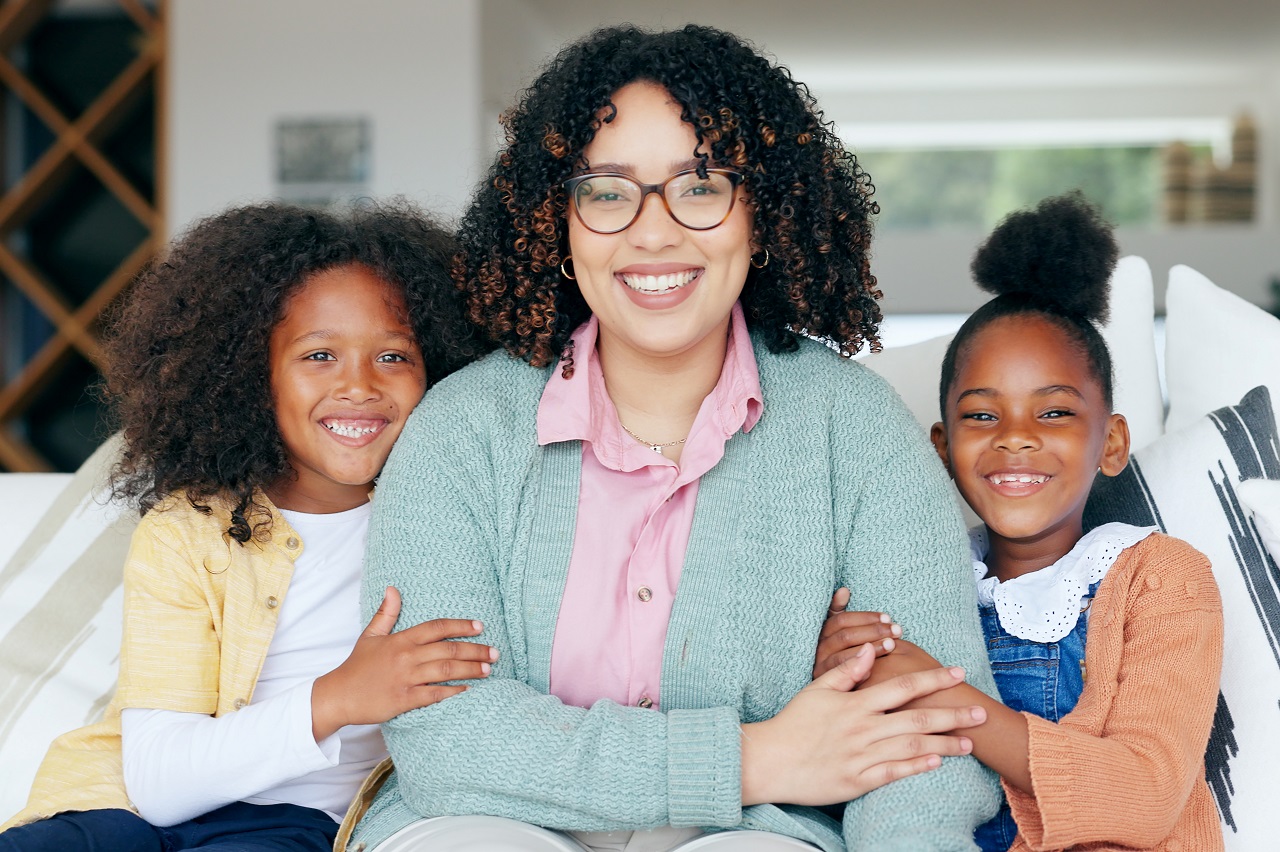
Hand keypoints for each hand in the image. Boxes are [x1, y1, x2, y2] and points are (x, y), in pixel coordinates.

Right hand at [311, 586, 496, 740]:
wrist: (338, 696)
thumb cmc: (357, 666)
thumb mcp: (370, 636)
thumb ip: (386, 613)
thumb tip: (393, 588)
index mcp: (401, 640)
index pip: (437, 627)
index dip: (460, 625)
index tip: (480, 626)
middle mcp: (406, 656)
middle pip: (448, 649)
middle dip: (475, 650)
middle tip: (495, 653)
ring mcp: (406, 678)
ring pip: (446, 670)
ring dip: (471, 669)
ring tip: (488, 669)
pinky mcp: (404, 699)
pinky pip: (435, 694)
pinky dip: (453, 692)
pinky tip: (468, 690)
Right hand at [742, 644, 984, 806]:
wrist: (770, 760)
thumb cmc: (793, 722)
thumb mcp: (817, 688)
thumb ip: (847, 670)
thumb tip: (870, 649)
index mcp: (856, 703)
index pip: (903, 686)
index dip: (933, 679)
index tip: (957, 673)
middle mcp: (864, 729)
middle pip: (918, 719)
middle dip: (953, 715)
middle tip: (982, 712)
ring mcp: (863, 756)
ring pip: (913, 748)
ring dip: (945, 744)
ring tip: (969, 741)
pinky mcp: (858, 781)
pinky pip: (895, 773)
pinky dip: (918, 768)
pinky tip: (938, 763)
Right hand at [813, 587, 901, 677]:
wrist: (831, 690)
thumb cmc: (841, 653)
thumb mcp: (838, 630)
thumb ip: (838, 610)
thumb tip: (844, 590)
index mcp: (821, 632)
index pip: (842, 620)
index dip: (865, 617)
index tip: (888, 617)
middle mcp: (818, 649)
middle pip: (845, 636)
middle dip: (873, 632)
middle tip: (897, 631)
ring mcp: (820, 667)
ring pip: (845, 656)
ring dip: (871, 650)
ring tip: (892, 645)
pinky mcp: (826, 684)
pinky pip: (843, 677)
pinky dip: (859, 671)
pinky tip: (876, 669)